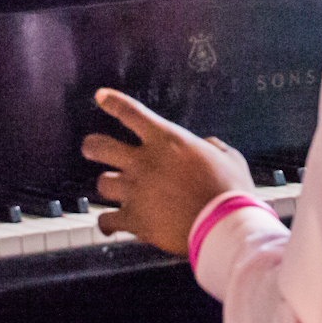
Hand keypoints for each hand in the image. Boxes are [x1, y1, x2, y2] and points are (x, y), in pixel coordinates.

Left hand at [82, 88, 253, 255]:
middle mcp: (144, 161)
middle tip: (91, 148)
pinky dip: (107, 223)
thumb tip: (209, 147)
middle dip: (92, 146)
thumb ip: (214, 148)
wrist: (223, 225)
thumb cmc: (230, 190)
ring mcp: (135, 191)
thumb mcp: (230, 157)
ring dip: (109, 185)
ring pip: (102, 183)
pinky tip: (109, 225)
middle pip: (100, 146)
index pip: (130, 112)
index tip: (101, 97)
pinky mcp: (134, 220)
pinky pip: (106, 220)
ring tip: (115, 191)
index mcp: (166, 139)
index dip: (112, 102)